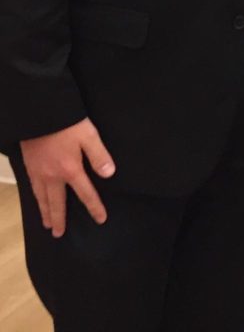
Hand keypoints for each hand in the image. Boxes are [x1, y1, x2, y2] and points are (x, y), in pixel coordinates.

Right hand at [20, 118, 115, 236]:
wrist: (39, 114)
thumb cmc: (67, 123)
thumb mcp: (89, 136)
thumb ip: (99, 156)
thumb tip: (109, 175)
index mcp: (70, 170)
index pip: (85, 193)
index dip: (94, 207)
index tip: (100, 219)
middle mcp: (52, 176)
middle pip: (57, 202)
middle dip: (59, 219)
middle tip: (58, 234)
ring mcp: (38, 172)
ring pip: (41, 198)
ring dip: (45, 212)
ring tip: (47, 223)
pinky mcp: (29, 165)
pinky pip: (32, 188)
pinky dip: (35, 198)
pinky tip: (37, 199)